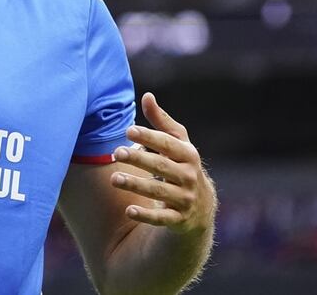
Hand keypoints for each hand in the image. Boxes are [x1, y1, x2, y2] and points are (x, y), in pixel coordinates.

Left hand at [109, 92, 216, 234]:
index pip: (167, 144)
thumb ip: (161, 121)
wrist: (202, 207)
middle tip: (116, 153)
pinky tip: (129, 211)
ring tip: (114, 178)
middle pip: (161, 166)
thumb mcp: (178, 143)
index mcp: (188, 155)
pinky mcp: (179, 220)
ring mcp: (185, 199)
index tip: (129, 130)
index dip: (149, 137)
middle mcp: (189, 176)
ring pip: (159, 191)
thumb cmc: (183, 165)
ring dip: (136, 184)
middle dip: (139, 159)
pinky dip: (146, 215)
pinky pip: (162, 218)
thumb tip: (146, 96)